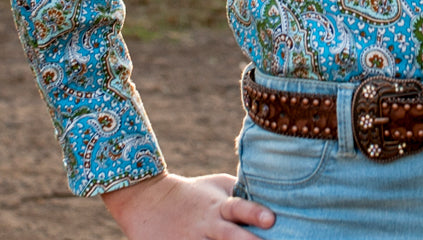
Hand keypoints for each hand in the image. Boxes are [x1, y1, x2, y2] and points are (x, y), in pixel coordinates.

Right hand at [102, 171, 274, 239]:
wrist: (149, 202)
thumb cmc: (193, 194)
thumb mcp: (217, 186)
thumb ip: (241, 194)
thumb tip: (273, 196)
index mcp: (217, 206)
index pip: (239, 207)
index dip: (255, 212)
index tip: (271, 219)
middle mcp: (207, 226)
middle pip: (230, 236)